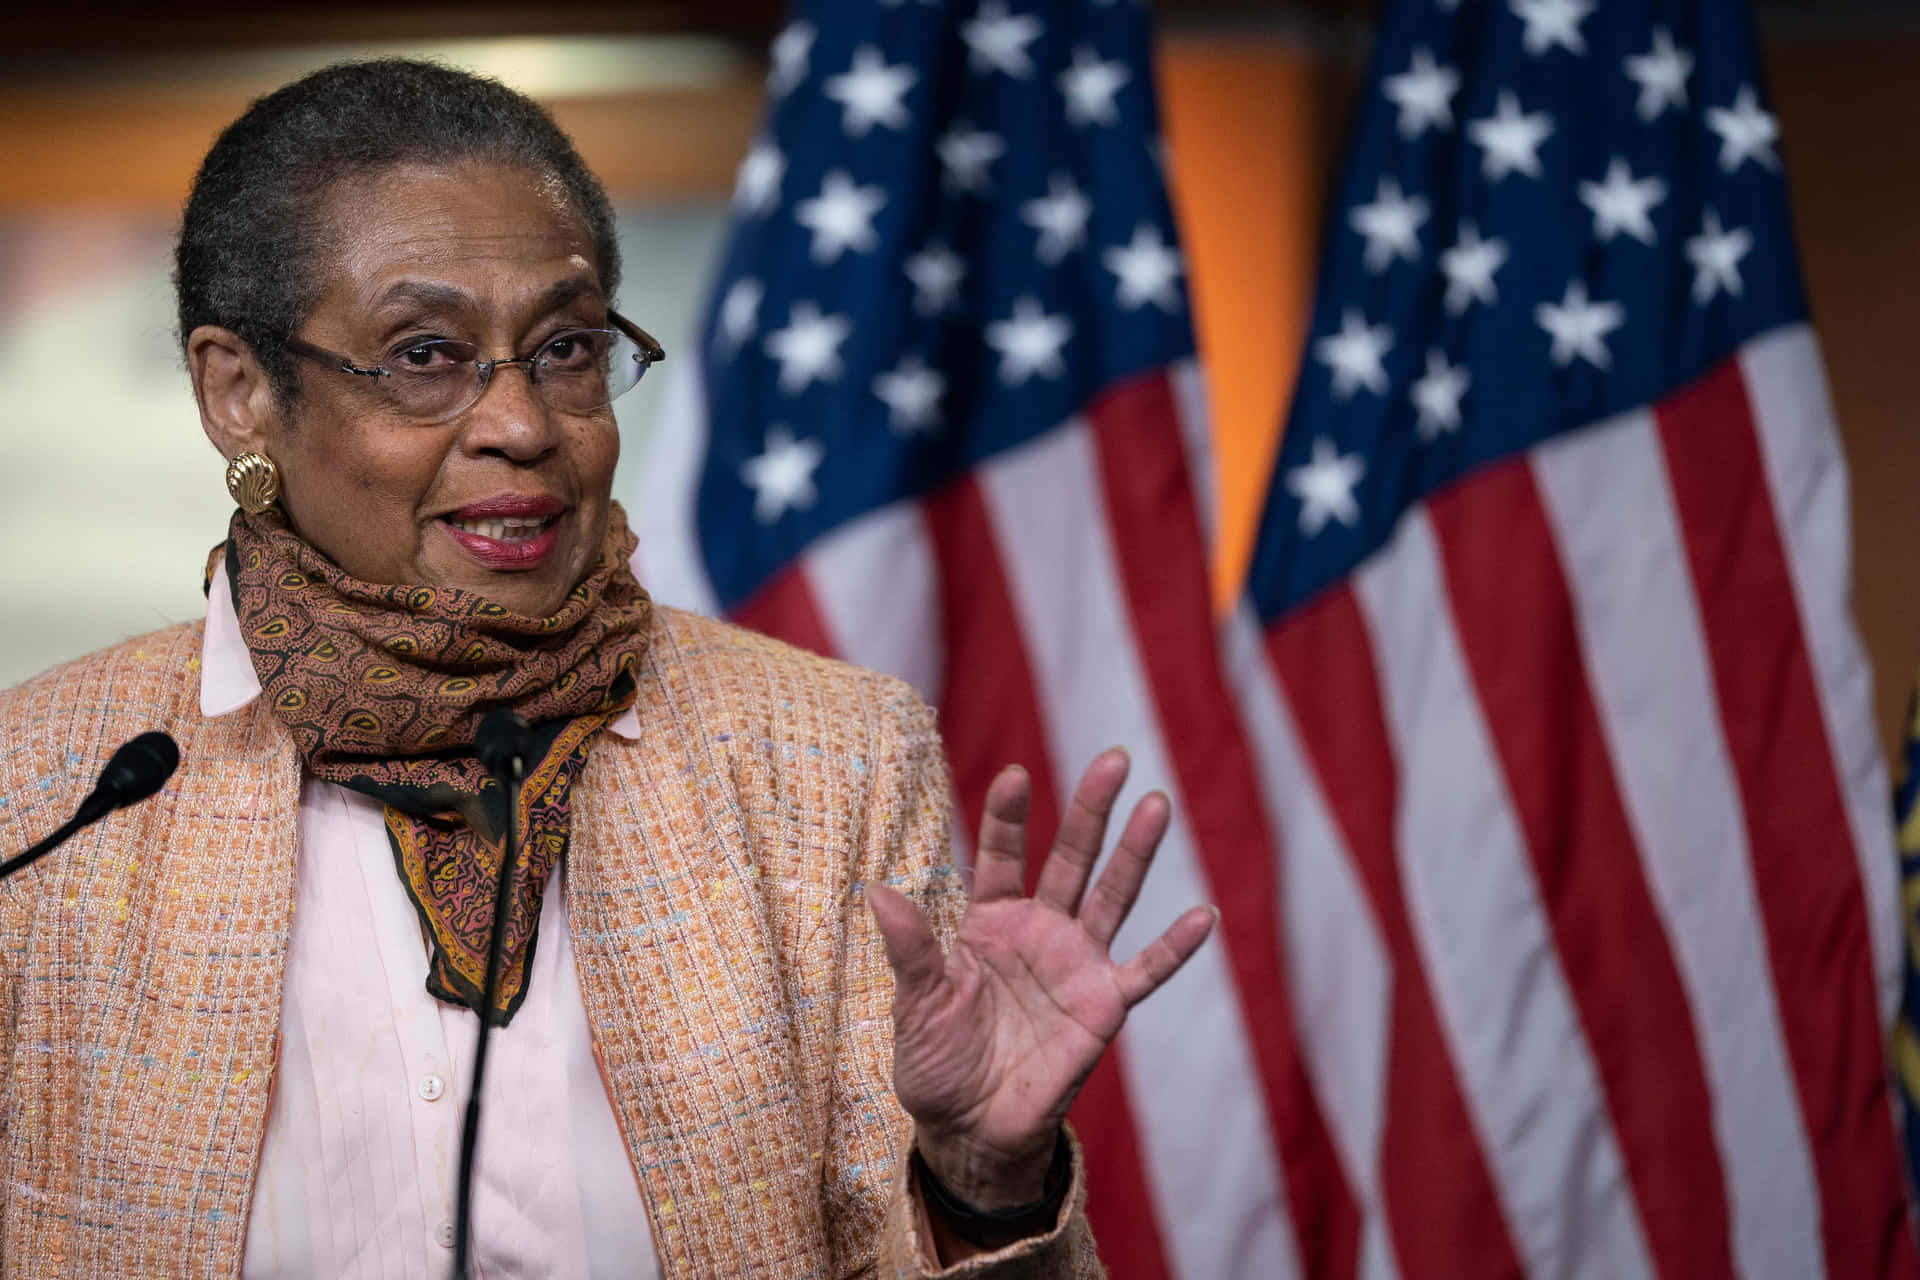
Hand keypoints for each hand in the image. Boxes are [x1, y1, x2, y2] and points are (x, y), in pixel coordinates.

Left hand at [866, 748, 1216, 1209]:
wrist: (971, 1129)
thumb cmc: (936, 1063)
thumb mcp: (915, 1005)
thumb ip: (910, 950)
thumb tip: (877, 891)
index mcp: (989, 921)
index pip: (1000, 855)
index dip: (1007, 817)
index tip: (1015, 774)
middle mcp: (1039, 930)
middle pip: (1070, 857)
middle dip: (1090, 809)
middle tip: (1113, 758)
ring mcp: (1076, 963)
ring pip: (1112, 895)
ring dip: (1136, 853)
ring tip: (1158, 803)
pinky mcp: (1104, 1006)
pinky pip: (1146, 970)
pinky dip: (1176, 946)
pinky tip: (1204, 915)